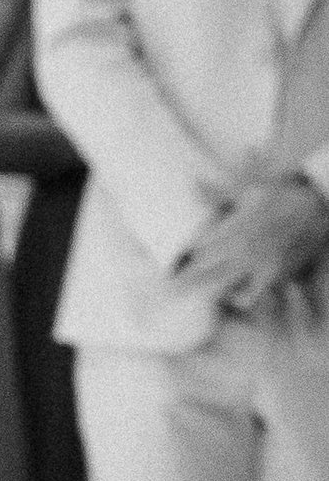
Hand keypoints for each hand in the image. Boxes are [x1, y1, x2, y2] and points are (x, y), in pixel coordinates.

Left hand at [176, 170, 328, 311]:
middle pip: (202, 271)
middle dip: (184, 280)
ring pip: (222, 288)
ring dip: (207, 291)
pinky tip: (230, 295)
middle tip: (167, 288)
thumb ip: (219, 192)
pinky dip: (237, 299)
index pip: (196, 248)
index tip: (169, 265)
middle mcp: (243, 249)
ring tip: (194, 294)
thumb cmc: (280, 196)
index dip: (181, 257)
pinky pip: (248, 297)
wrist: (319, 207)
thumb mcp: (249, 190)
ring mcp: (258, 265)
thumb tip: (194, 181)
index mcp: (234, 227)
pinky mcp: (274, 276)